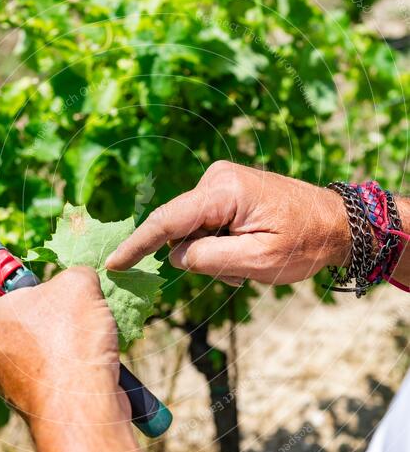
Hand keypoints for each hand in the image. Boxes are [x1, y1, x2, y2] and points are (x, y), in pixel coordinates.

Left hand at [0, 267, 127, 428]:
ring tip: (85, 327)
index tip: (18, 267)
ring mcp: (11, 381)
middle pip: (7, 316)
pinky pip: (49, 369)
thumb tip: (78, 282)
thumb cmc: (69, 341)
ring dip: (57, 333)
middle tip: (63, 296)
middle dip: (37, 303)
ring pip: (31, 344)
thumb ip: (73, 274)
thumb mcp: (77, 285)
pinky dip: (68, 359)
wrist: (82, 409)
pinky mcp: (35, 400)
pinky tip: (91, 355)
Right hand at [106, 161, 350, 284]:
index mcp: (224, 191)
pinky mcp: (226, 190)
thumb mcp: (257, 262)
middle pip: (181, 229)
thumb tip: (174, 255)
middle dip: (199, 256)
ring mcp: (221, 182)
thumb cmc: (305, 243)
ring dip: (213, 253)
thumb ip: (209, 259)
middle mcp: (217, 178)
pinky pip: (206, 224)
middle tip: (238, 272)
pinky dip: (219, 243)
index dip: (137, 244)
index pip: (167, 220)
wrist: (338, 222)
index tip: (112, 263)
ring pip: (193, 230)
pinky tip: (246, 250)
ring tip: (248, 262)